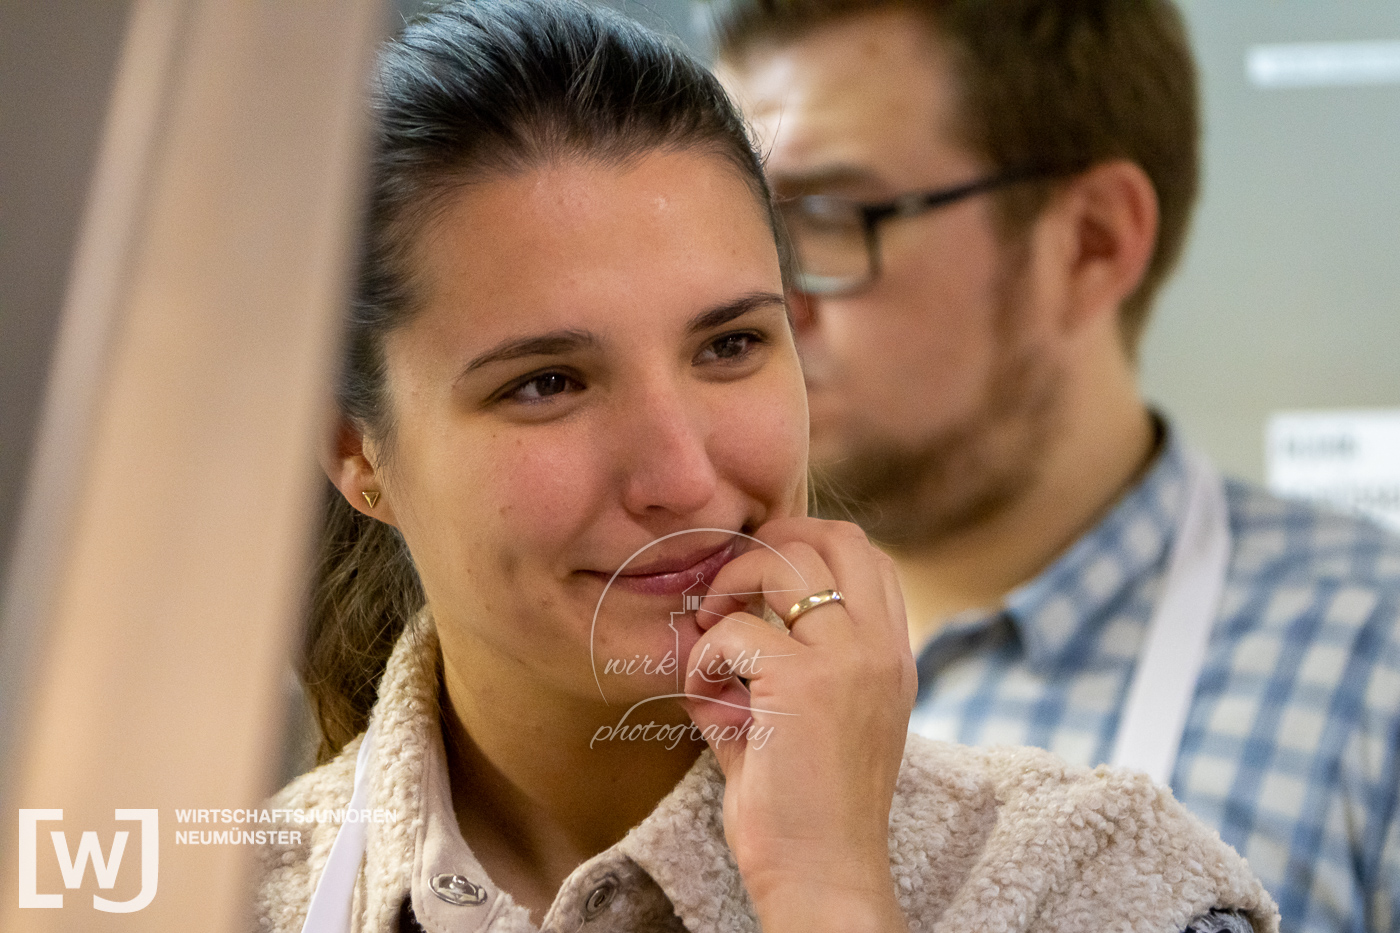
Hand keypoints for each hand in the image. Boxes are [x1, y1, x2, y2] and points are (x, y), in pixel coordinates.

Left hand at [680, 518, 916, 932]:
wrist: (822, 878)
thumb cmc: (806, 812)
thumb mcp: (805, 722)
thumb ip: (775, 669)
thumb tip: (714, 628)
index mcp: (892, 657)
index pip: (866, 556)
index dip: (806, 547)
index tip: (757, 583)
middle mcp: (881, 649)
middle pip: (835, 537)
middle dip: (769, 546)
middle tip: (729, 592)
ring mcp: (849, 661)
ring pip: (785, 563)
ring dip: (732, 585)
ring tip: (712, 632)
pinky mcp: (803, 684)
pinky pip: (734, 630)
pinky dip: (703, 654)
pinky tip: (704, 695)